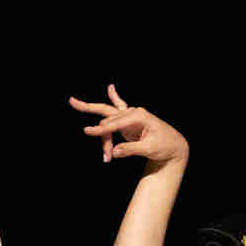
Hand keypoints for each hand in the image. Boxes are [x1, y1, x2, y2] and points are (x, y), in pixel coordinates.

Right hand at [68, 84, 189, 167]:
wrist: (174, 146)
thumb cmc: (164, 146)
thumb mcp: (149, 149)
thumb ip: (131, 150)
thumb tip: (114, 152)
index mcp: (139, 116)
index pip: (114, 122)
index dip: (101, 129)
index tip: (87, 132)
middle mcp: (133, 112)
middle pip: (107, 113)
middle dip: (88, 109)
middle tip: (71, 101)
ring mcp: (130, 116)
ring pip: (109, 122)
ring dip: (103, 136)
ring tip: (106, 158)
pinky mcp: (129, 122)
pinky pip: (118, 108)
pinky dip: (113, 97)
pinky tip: (111, 87)